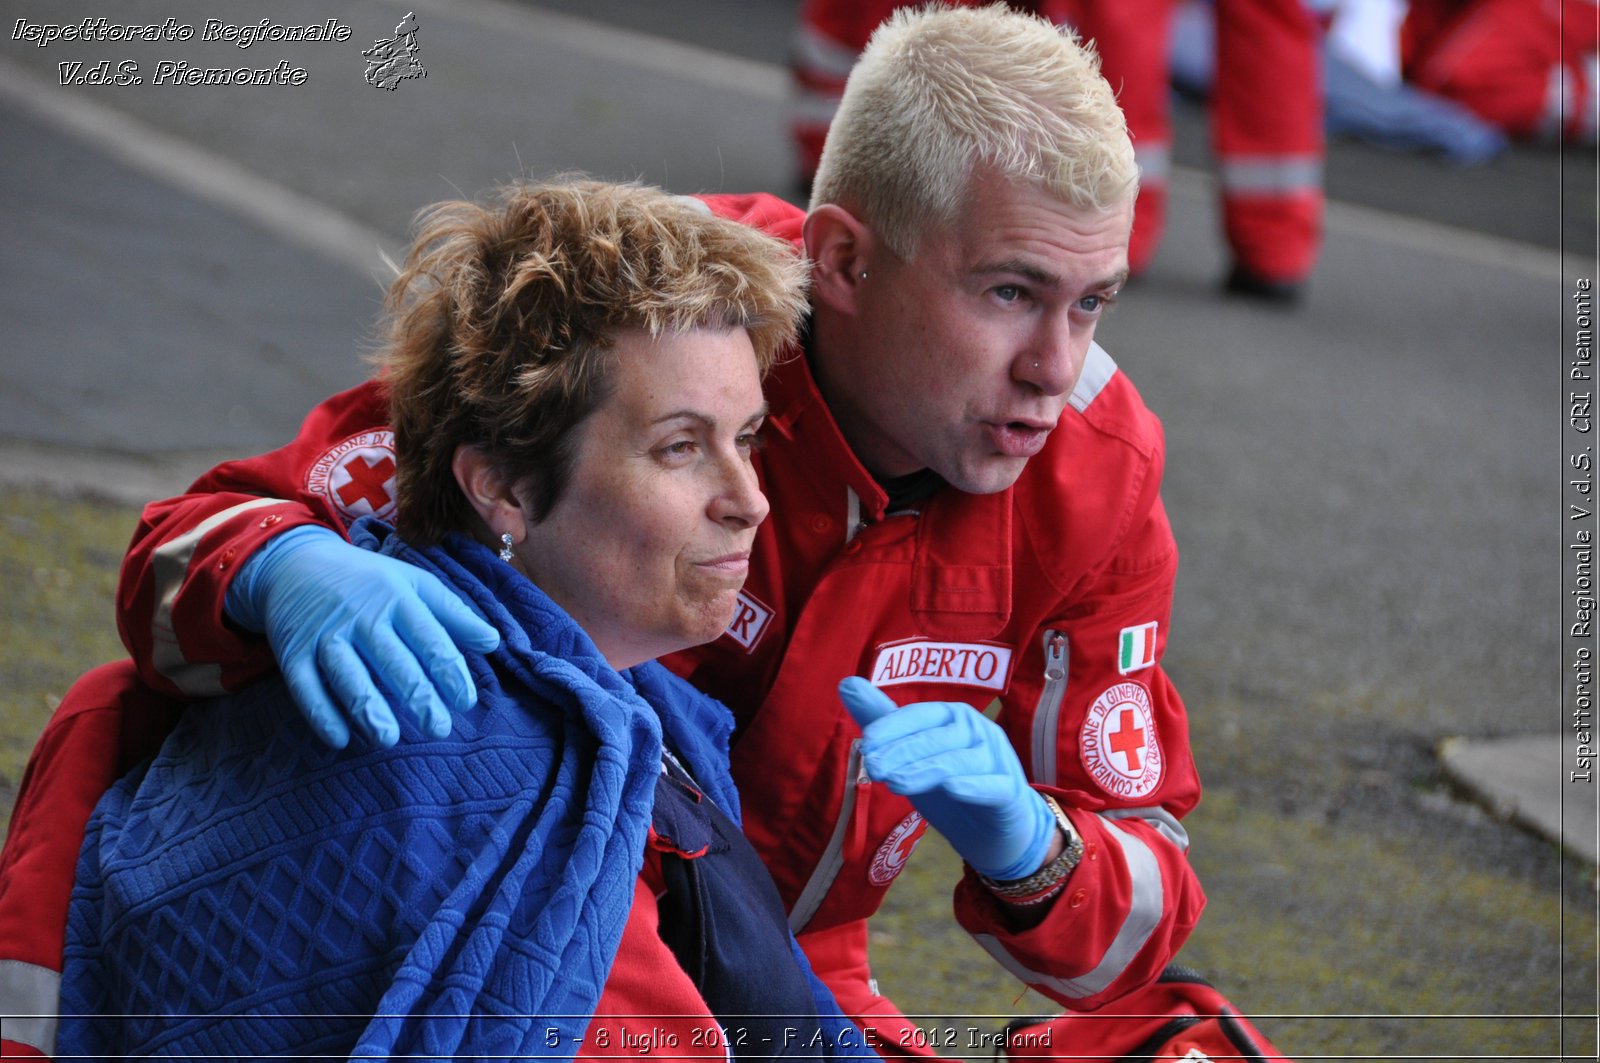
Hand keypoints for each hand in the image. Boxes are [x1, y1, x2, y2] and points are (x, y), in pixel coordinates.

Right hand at [226, 525, 500, 747]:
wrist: (296, 562)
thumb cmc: (368, 580)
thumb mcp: (413, 584)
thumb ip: (453, 614)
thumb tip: (493, 642)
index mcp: (397, 598)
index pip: (429, 638)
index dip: (449, 671)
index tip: (466, 702)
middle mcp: (361, 616)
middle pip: (392, 660)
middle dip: (417, 695)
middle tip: (439, 728)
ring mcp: (325, 634)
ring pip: (347, 674)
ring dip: (367, 708)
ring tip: (388, 738)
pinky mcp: (293, 651)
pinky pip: (305, 686)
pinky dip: (320, 713)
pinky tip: (339, 739)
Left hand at [838, 676, 1054, 881]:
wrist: (995, 829)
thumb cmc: (950, 783)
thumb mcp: (912, 756)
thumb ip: (882, 721)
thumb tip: (846, 683)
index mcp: (952, 717)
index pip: (919, 716)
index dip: (892, 728)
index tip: (865, 745)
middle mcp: (977, 731)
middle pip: (936, 738)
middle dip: (902, 751)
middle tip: (872, 768)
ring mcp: (997, 759)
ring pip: (959, 761)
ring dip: (925, 770)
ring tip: (896, 785)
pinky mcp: (1010, 792)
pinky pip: (993, 786)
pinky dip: (972, 786)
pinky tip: (951, 789)